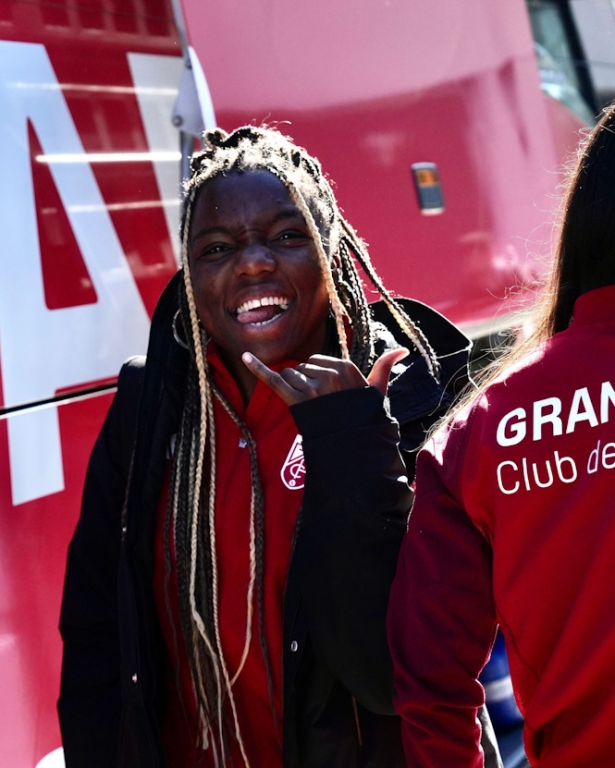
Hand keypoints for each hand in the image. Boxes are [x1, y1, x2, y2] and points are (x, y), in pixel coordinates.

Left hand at [241, 348, 408, 405]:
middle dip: (305, 382)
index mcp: (346, 368)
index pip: (318, 361)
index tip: (327, 395)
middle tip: (319, 406)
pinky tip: (244, 356)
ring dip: (294, 390)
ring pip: (290, 376)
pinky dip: (257, 368)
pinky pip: (274, 380)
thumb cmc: (365, 420)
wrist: (353, 449)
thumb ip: (385, 368)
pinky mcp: (295, 400)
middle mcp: (328, 374)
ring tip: (309, 409)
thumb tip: (402, 350)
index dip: (319, 377)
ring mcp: (312, 388)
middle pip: (303, 368)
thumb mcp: (378, 393)